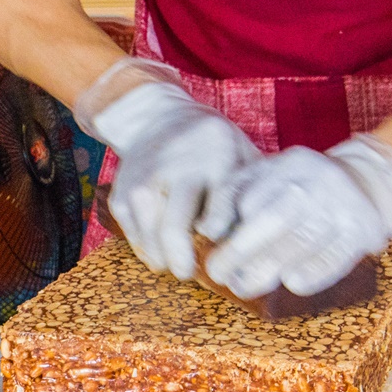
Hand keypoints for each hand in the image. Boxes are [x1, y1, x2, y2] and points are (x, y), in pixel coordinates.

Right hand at [76, 59, 259, 277]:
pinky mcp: (122, 196)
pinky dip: (149, 250)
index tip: (218, 247)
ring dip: (165, 259)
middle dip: (183, 260)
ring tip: (179, 261)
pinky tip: (163, 246)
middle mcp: (176, 169)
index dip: (218, 234)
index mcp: (217, 158)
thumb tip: (269, 242)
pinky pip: (135, 239)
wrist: (159, 118)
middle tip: (190, 272)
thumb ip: (256, 194)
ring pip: (151, 239)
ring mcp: (143, 182)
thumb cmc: (215, 148)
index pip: (218, 209)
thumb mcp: (243, 156)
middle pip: (175, 228)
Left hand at [200, 133, 391, 298]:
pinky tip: (289, 283)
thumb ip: (235, 194)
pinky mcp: (363, 232)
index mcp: (291, 163)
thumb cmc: (303, 186)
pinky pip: (330, 262)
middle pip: (272, 220)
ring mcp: (343, 206)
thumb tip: (207, 229)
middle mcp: (319, 180)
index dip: (226, 224)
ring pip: (298, 245)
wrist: (369, 184)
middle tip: (220, 275)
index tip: (211, 246)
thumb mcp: (271, 175)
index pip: (248, 194)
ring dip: (266, 271)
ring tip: (244, 286)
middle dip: (239, 252)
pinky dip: (307, 277)